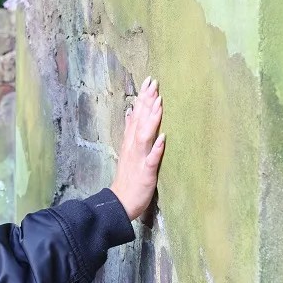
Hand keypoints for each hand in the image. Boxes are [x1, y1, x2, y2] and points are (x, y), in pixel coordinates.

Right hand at [110, 76, 164, 219]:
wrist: (119, 202)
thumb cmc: (128, 177)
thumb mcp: (127, 150)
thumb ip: (129, 131)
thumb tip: (130, 112)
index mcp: (130, 141)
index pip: (136, 115)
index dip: (142, 98)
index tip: (149, 81)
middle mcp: (133, 147)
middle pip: (140, 120)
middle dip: (147, 101)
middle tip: (153, 82)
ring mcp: (139, 159)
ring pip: (145, 136)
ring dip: (151, 119)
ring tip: (159, 102)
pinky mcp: (145, 173)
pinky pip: (151, 160)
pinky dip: (156, 149)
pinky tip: (163, 138)